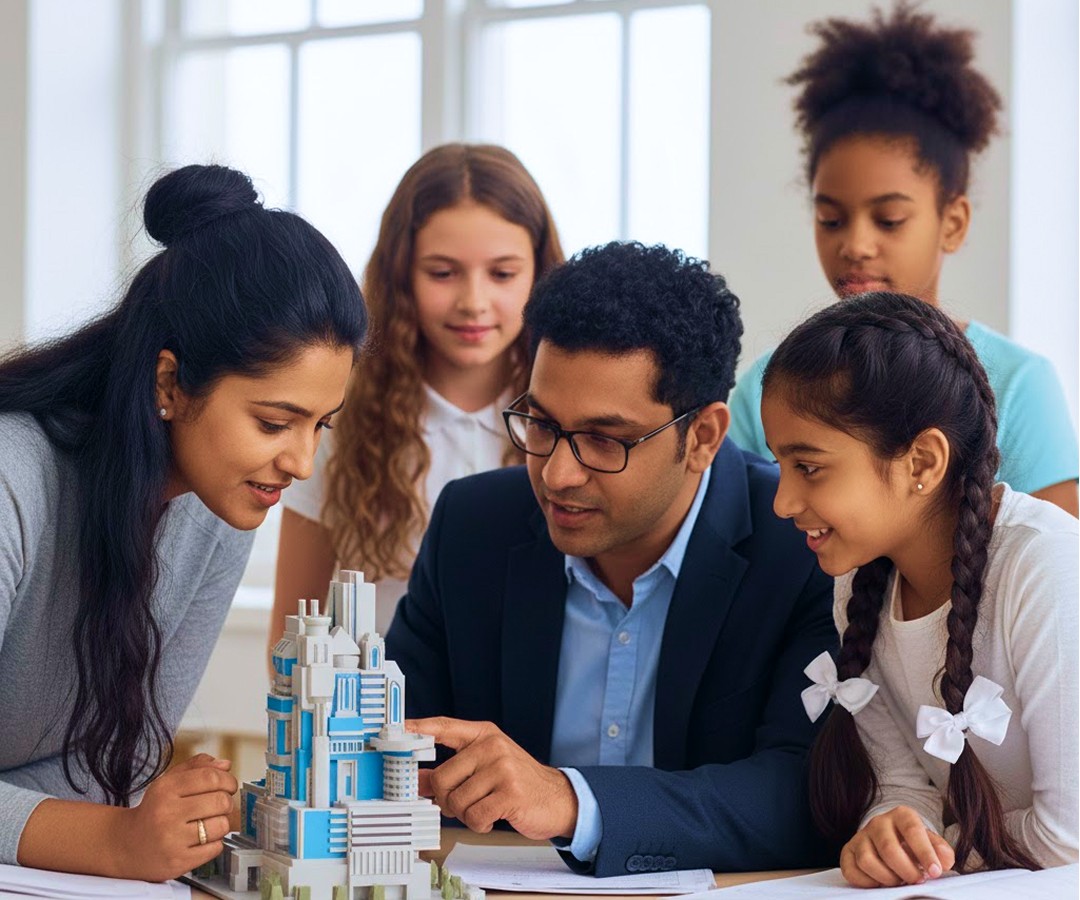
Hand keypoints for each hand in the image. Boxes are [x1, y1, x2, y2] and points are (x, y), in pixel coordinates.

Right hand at [114, 754, 237, 880]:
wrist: (126, 846)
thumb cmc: (154, 811)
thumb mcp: (169, 782)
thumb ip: (197, 767)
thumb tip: (225, 765)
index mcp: (165, 789)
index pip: (210, 777)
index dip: (228, 780)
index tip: (229, 785)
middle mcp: (167, 813)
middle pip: (220, 801)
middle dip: (226, 802)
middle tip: (219, 805)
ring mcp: (172, 840)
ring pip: (221, 825)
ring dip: (221, 824)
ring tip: (209, 823)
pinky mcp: (178, 862)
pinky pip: (215, 848)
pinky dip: (215, 843)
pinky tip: (201, 840)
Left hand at [408, 717, 577, 840]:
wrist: (556, 798)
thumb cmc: (517, 782)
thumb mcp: (483, 769)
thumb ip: (451, 771)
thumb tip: (417, 780)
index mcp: (484, 735)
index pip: (444, 726)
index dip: (419, 728)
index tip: (398, 729)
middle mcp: (492, 746)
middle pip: (442, 778)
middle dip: (447, 800)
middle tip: (464, 803)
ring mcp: (503, 768)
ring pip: (456, 801)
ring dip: (466, 815)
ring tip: (484, 808)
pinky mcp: (511, 793)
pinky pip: (475, 817)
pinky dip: (479, 824)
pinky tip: (492, 817)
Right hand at [840, 806, 954, 887]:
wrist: (892, 841)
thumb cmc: (913, 844)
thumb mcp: (931, 843)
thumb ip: (941, 850)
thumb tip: (944, 860)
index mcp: (901, 816)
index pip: (912, 830)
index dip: (925, 853)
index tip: (935, 872)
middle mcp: (878, 822)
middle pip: (888, 849)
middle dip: (906, 870)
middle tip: (917, 881)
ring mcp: (860, 836)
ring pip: (867, 860)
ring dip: (886, 878)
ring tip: (898, 882)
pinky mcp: (848, 851)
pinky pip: (851, 870)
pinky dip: (867, 882)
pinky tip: (880, 882)